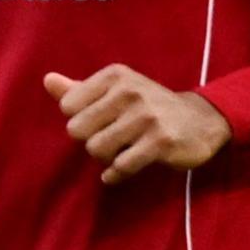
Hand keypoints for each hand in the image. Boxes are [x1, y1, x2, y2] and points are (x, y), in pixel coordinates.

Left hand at [44, 65, 232, 183]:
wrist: (201, 120)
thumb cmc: (148, 106)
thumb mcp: (115, 91)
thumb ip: (78, 89)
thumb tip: (47, 80)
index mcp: (115, 76)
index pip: (68, 105)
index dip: (79, 119)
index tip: (99, 120)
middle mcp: (130, 92)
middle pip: (77, 129)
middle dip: (89, 140)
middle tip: (110, 139)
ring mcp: (146, 117)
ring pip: (96, 148)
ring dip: (104, 157)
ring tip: (120, 151)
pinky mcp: (160, 142)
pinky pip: (120, 166)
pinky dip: (116, 173)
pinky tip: (122, 169)